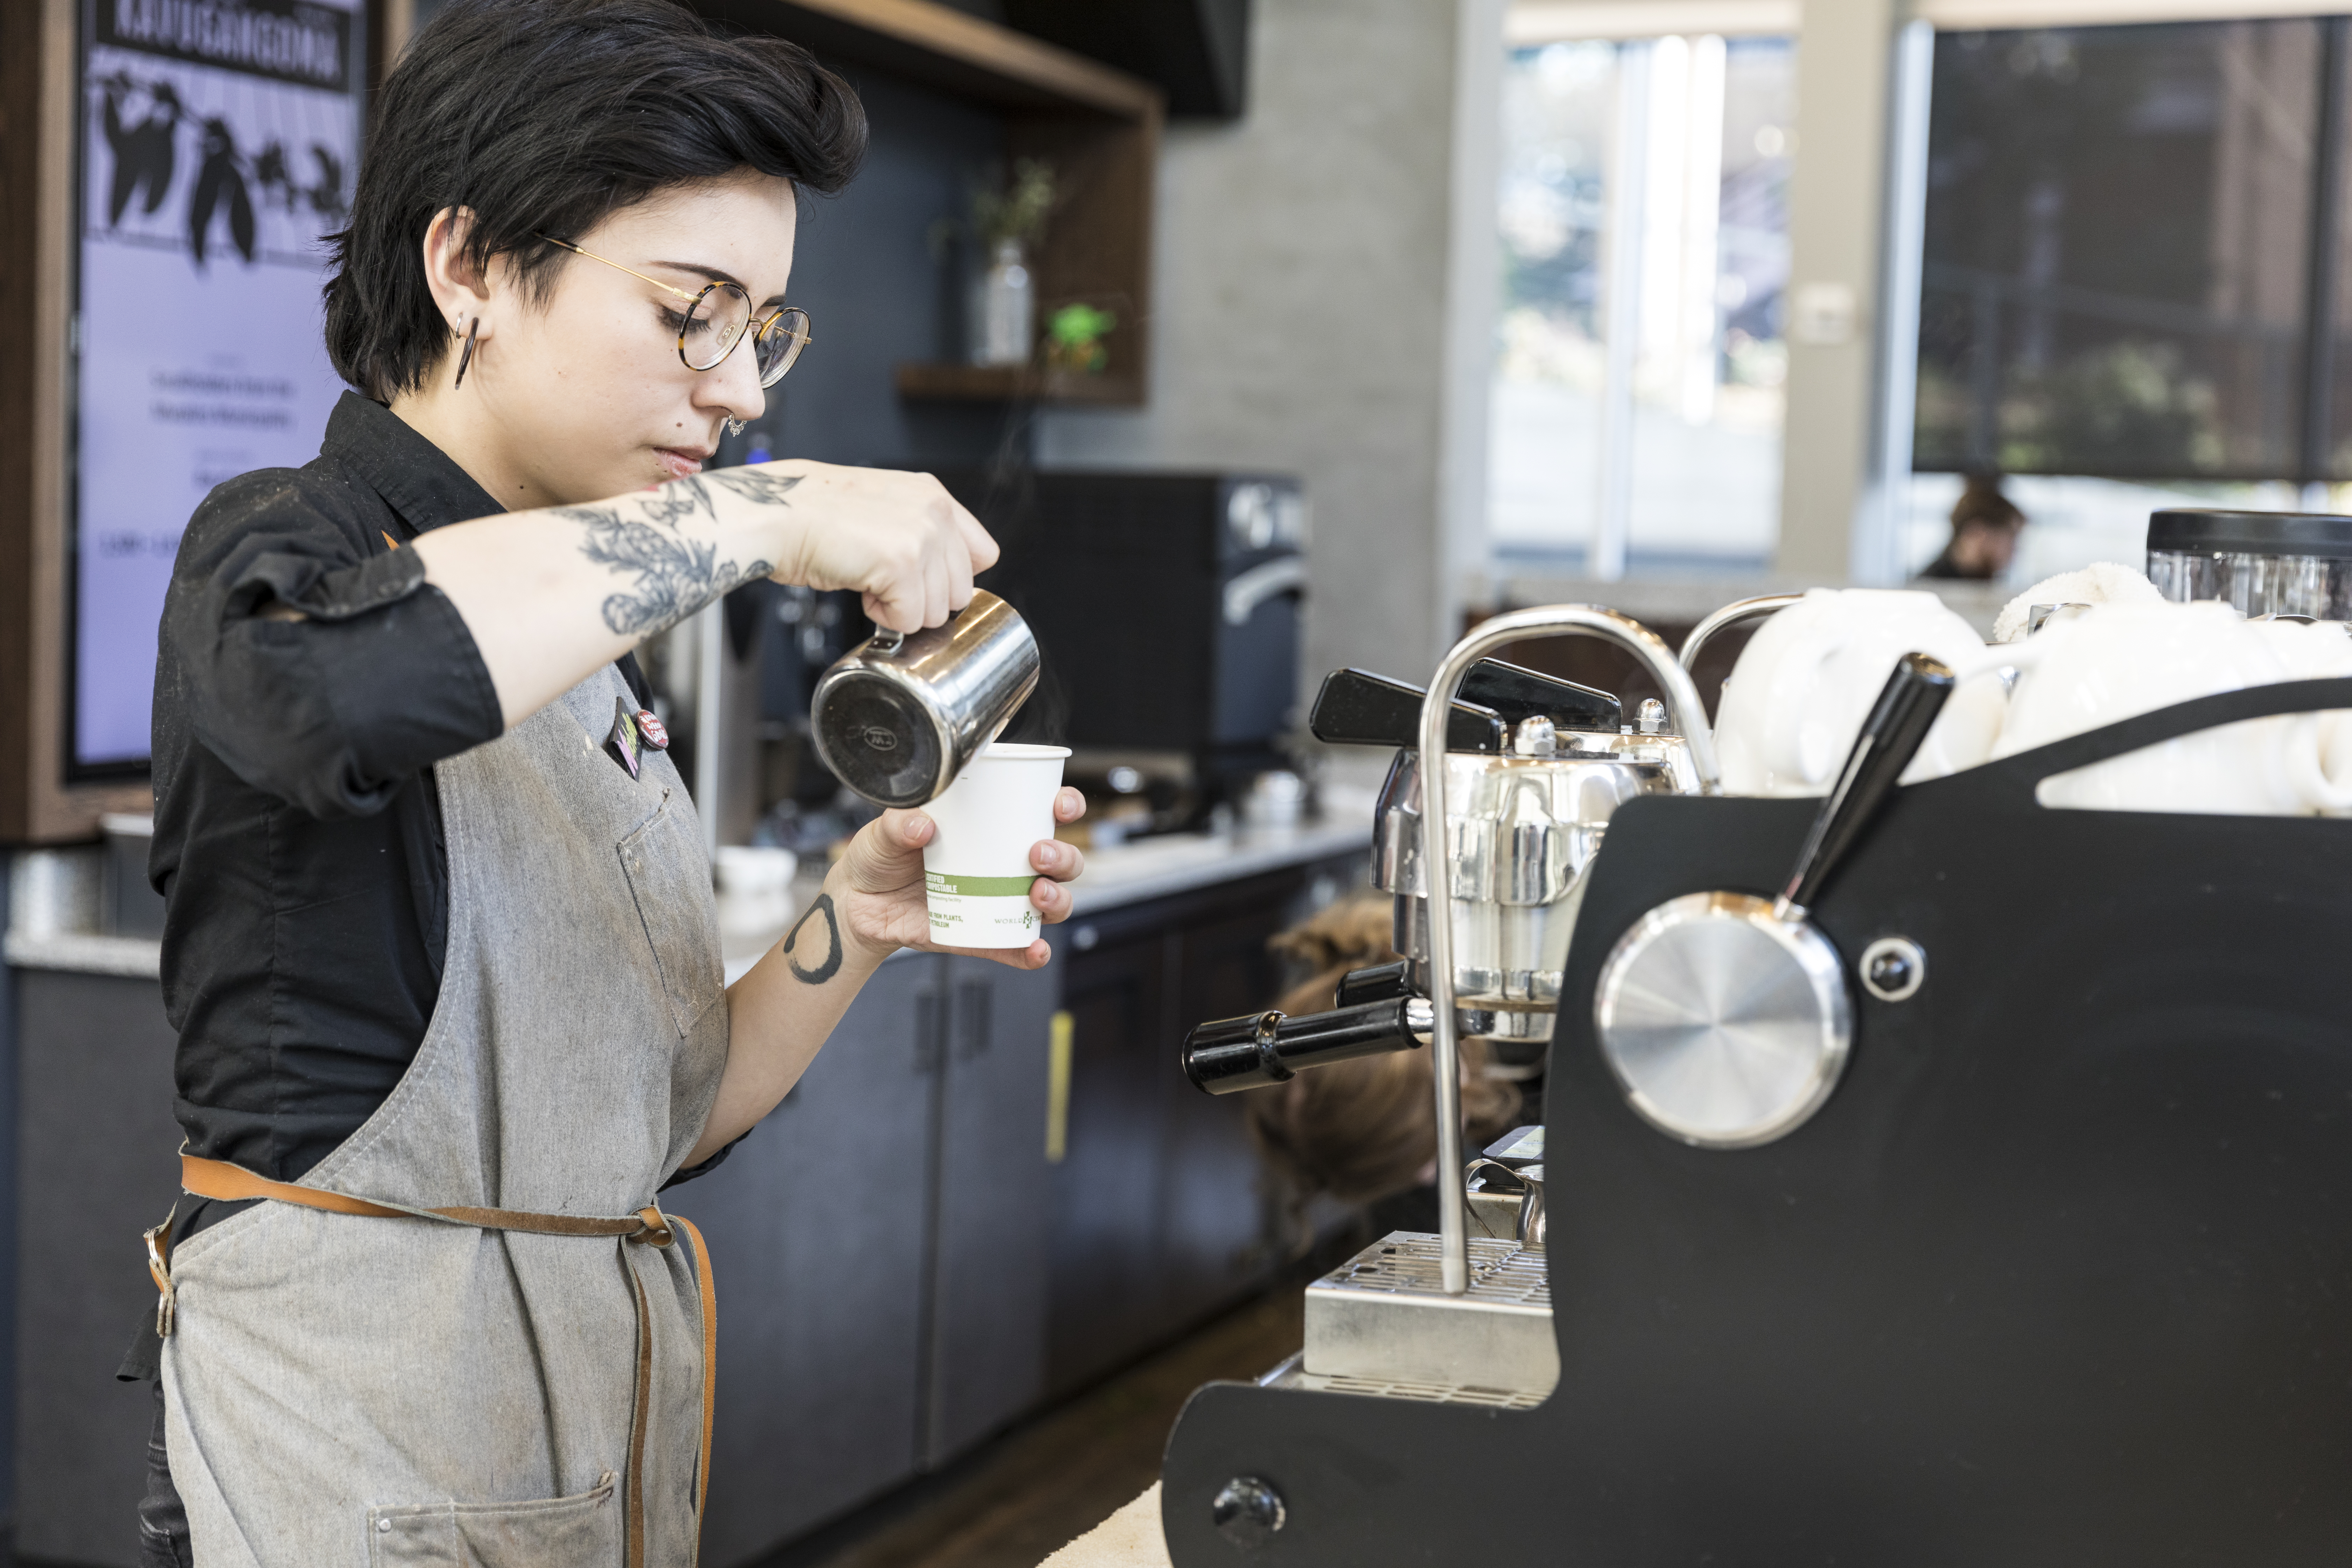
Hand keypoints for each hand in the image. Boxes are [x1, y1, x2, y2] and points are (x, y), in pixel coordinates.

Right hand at [748, 461, 998, 632]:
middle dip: (922, 598)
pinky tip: (860, 589)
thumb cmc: (814, 515)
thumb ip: (921, 531)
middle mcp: (935, 511)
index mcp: (933, 495)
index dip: (950, 578)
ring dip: (901, 608)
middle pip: (962, 591)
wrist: (774, 513)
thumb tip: (945, 578)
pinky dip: (882, 617)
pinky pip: (909, 620)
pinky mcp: (901, 564)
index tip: (919, 579)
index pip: (984, 553)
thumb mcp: (882, 508)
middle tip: (882, 580)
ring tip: (867, 580)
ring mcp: (921, 536)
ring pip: (939, 611)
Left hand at [830, 787, 1087, 970]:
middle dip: (1063, 857)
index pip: (1043, 812)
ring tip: (1037, 894)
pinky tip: (1035, 951)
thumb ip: (899, 823)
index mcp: (992, 828)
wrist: (857, 904)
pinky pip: (1017, 948)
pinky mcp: (982, 937)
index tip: (1060, 807)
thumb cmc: (880, 858)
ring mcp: (998, 903)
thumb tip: (923, 826)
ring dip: (1058, 900)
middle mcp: (1004, 865)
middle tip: (1038, 854)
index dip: (1065, 806)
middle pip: (1061, 862)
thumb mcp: (884, 832)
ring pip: (1052, 904)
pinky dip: (1031, 952)